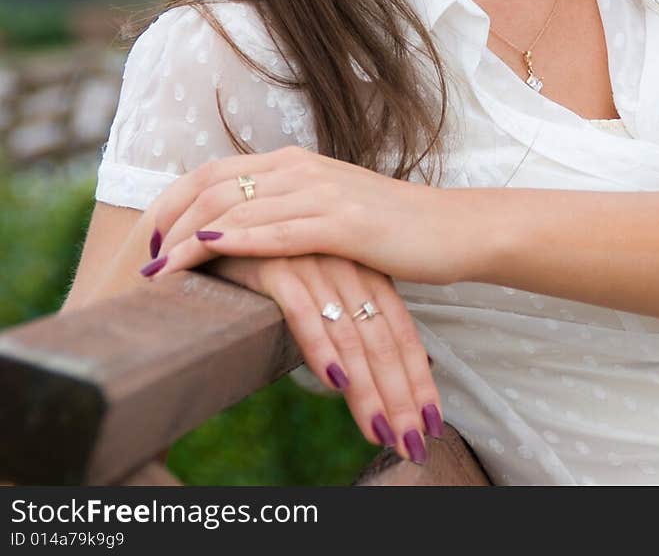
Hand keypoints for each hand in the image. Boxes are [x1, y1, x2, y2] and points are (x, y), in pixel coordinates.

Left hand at [139, 145, 478, 284]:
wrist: (454, 228)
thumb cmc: (394, 228)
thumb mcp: (333, 211)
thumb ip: (291, 212)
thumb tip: (249, 234)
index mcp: (294, 162)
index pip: (214, 172)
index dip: (173, 201)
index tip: (146, 235)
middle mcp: (301, 168)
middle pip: (213, 185)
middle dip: (169, 221)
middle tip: (140, 257)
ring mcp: (321, 192)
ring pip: (236, 208)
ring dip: (189, 239)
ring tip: (157, 269)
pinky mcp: (342, 223)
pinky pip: (276, 230)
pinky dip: (236, 241)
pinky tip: (209, 254)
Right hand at [202, 252, 442, 464]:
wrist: (221, 219)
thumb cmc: (271, 256)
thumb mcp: (317, 282)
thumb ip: (343, 315)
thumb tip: (366, 371)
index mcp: (363, 269)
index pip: (399, 330)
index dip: (417, 378)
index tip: (432, 423)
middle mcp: (346, 265)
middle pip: (381, 341)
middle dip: (400, 397)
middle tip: (413, 445)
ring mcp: (313, 262)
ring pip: (349, 335)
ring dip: (368, 390)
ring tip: (382, 432)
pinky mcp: (275, 262)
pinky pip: (303, 312)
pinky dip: (321, 348)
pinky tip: (335, 382)